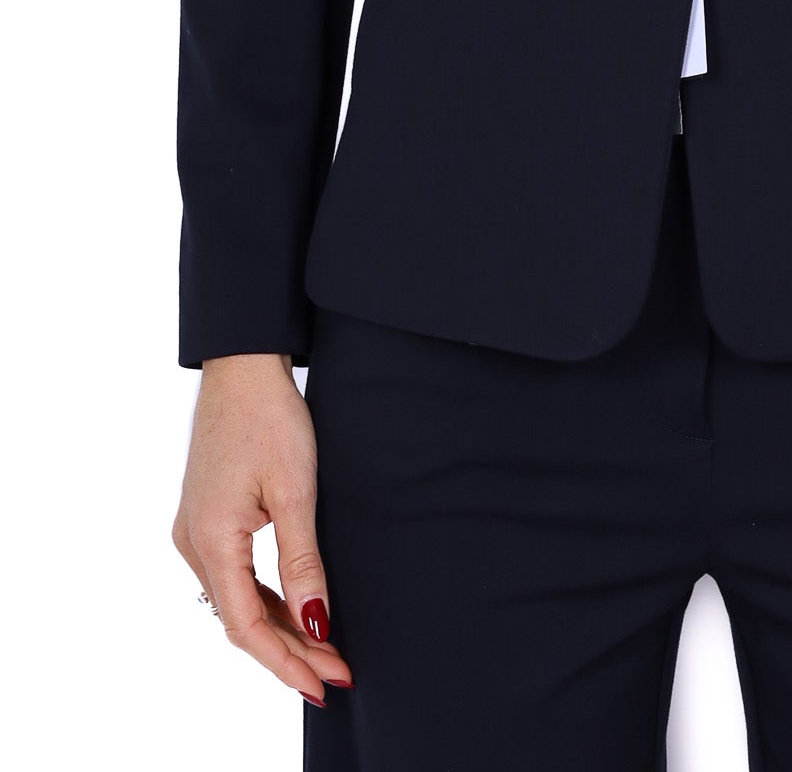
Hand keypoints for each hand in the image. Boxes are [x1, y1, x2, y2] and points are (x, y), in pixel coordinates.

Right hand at [172, 353, 352, 705]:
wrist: (243, 368)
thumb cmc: (270, 419)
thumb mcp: (295, 492)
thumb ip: (303, 563)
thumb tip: (316, 624)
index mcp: (210, 540)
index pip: (247, 627)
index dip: (287, 662)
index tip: (326, 683)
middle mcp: (193, 543)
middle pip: (239, 620)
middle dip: (289, 652)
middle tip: (337, 674)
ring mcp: (195, 531)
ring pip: (236, 600)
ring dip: (278, 628)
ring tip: (324, 653)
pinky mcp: (206, 518)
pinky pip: (234, 576)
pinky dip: (264, 599)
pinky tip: (295, 611)